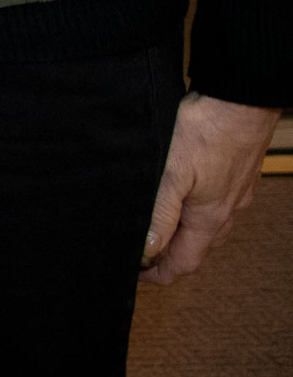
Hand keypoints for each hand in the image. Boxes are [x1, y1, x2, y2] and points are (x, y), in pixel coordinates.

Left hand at [141, 92, 276, 282]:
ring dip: (183, 234)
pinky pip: (216, 206)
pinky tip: (182, 197)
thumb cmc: (205, 132)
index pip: (185, 263)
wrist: (241, 100)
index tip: (136, 276)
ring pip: (208, 227)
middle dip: (169, 257)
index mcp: (210, 218)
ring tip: (155, 228)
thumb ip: (160, 215)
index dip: (159, 274)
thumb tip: (148, 251)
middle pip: (197, 249)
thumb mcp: (171, 175)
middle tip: (140, 252)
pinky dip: (195, 213)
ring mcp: (236, 194)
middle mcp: (227, 211)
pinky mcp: (237, 176)